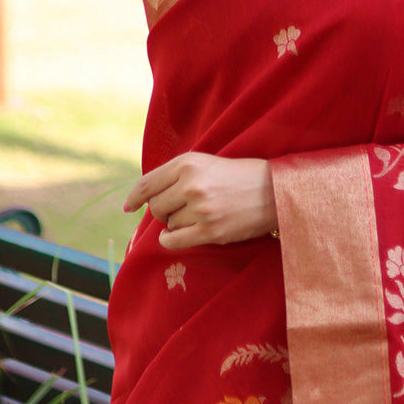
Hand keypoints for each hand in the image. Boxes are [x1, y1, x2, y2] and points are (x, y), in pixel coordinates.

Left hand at [124, 152, 277, 248]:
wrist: (274, 190)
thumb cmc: (240, 175)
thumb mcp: (208, 163)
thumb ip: (179, 174)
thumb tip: (146, 197)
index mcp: (188, 163)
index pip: (148, 183)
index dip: (135, 197)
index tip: (128, 206)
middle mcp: (191, 184)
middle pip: (156, 206)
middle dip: (164, 210)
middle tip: (182, 208)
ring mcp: (200, 209)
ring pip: (168, 223)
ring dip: (177, 223)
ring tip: (198, 215)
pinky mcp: (209, 230)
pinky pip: (174, 240)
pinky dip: (171, 240)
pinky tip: (178, 236)